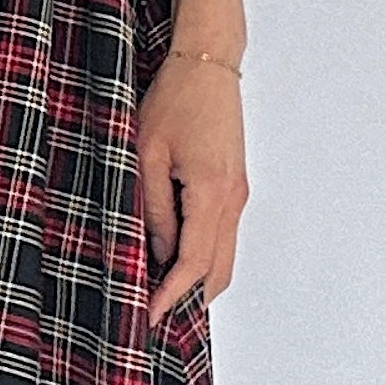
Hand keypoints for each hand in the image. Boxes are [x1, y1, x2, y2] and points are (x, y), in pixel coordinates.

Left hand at [136, 52, 248, 327]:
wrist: (209, 65)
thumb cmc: (175, 100)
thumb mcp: (146, 154)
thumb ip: (153, 208)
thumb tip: (156, 253)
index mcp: (211, 192)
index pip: (193, 262)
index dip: (170, 295)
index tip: (149, 317)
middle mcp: (232, 200)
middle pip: (217, 271)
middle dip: (188, 300)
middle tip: (155, 319)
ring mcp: (238, 195)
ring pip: (223, 258)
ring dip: (196, 282)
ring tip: (160, 296)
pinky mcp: (235, 188)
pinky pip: (221, 237)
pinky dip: (202, 259)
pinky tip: (174, 262)